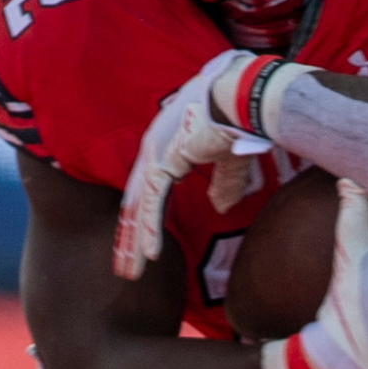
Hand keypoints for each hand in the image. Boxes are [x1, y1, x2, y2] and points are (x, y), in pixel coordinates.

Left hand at [112, 49, 263, 278]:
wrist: (242, 96)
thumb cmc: (238, 117)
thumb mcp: (228, 159)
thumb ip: (223, 183)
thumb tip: (221, 206)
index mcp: (164, 146)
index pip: (145, 192)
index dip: (141, 221)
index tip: (138, 247)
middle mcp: (152, 150)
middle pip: (134, 204)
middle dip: (128, 240)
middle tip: (124, 269)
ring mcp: (155, 155)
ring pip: (139, 209)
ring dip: (135, 244)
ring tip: (131, 272)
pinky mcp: (166, 161)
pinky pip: (154, 203)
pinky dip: (152, 230)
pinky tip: (150, 255)